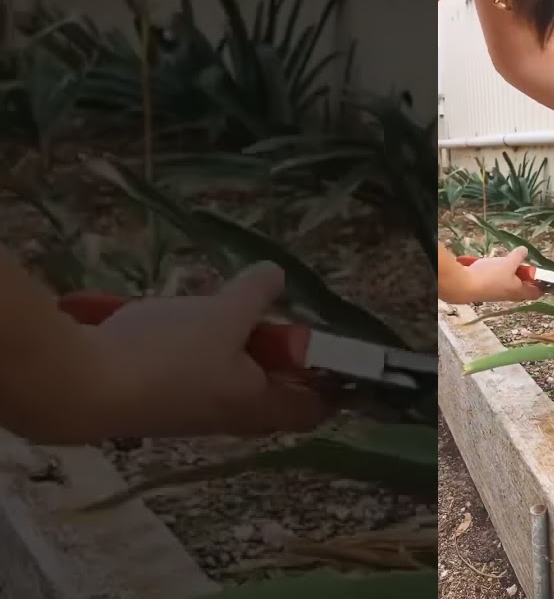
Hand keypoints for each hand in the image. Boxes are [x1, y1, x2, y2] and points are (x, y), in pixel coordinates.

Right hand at [85, 262, 330, 438]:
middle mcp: (226, 417)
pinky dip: (189, 344)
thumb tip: (277, 276)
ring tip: (217, 309)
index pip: (312, 410)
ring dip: (227, 343)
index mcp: (257, 406)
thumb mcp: (223, 314)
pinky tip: (172, 317)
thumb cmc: (166, 357)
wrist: (77, 386)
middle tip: (270, 317)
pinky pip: (187, 369)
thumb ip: (256, 295)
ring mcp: (187, 410)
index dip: (331, 385)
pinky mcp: (152, 397)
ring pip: (226, 376)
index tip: (336, 352)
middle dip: (274, 353)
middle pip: (268, 390)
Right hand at [461, 247, 543, 302]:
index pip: (536, 292)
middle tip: (522, 263)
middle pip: (521, 286)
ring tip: (504, 260)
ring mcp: (496, 293)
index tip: (544, 274)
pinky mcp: (485, 288)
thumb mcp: (508, 263)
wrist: (463, 285)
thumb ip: (518, 257)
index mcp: (519, 292)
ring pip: (507, 282)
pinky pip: (494, 279)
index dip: (542, 284)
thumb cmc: (490, 276)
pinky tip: (489, 263)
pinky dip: (494, 271)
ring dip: (507, 271)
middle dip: (523, 274)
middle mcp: (509, 295)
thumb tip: (525, 251)